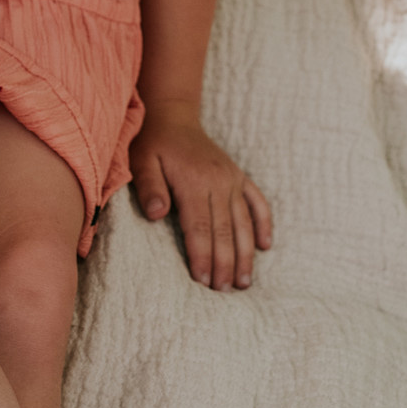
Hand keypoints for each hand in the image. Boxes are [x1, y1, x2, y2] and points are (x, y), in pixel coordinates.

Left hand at [129, 102, 271, 290]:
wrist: (172, 116)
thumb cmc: (152, 143)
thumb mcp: (141, 162)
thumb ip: (149, 188)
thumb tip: (155, 215)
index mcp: (194, 182)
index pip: (200, 228)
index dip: (202, 256)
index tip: (203, 281)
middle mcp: (218, 182)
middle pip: (225, 231)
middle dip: (226, 264)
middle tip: (225, 291)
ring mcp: (232, 180)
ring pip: (243, 223)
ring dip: (246, 254)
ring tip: (245, 282)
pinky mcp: (239, 177)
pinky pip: (257, 203)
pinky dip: (263, 224)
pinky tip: (265, 246)